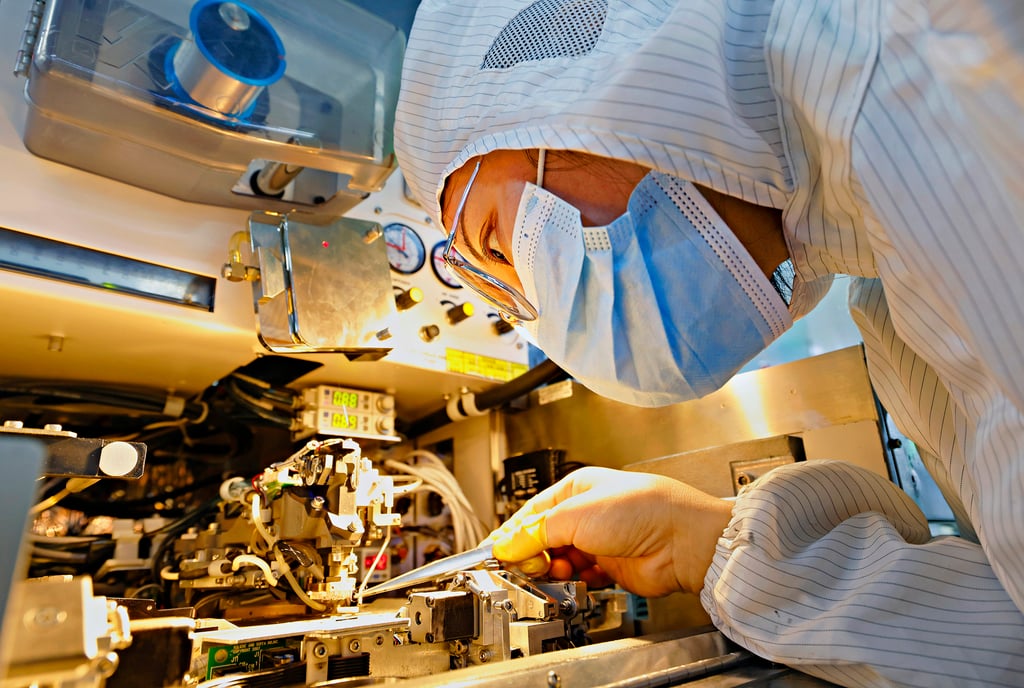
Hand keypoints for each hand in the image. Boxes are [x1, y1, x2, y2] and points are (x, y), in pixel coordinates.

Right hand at [484, 467, 732, 596]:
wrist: (680, 541)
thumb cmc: (642, 510)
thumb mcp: (575, 515)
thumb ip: (537, 532)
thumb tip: (508, 543)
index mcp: (577, 490)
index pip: (533, 512)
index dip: (514, 532)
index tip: (498, 552)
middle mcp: (588, 514)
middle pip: (545, 538)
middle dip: (533, 554)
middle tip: (526, 567)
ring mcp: (600, 541)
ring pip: (561, 560)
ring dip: (553, 570)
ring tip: (554, 573)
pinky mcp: (612, 567)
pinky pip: (582, 577)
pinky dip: (574, 582)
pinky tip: (573, 582)